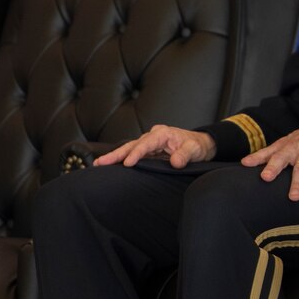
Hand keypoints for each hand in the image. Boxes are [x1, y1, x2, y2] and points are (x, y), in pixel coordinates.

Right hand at [98, 124, 214, 168]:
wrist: (200, 144)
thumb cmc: (197, 146)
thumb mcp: (195, 150)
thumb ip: (185, 155)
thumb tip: (176, 162)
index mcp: (162, 133)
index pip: (146, 143)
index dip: (137, 153)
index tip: (128, 163)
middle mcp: (153, 136)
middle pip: (132, 145)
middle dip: (116, 154)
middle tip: (100, 163)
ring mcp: (149, 143)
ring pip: (129, 149)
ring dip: (114, 157)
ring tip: (98, 164)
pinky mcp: (148, 151)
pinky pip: (133, 154)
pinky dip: (121, 159)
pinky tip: (110, 165)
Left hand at [247, 110, 298, 203]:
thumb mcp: (291, 141)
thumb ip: (275, 153)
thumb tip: (254, 165)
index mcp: (285, 145)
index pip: (268, 152)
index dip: (256, 157)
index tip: (245, 163)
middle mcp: (295, 148)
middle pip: (282, 158)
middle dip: (273, 167)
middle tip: (266, 178)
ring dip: (298, 183)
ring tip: (294, 197)